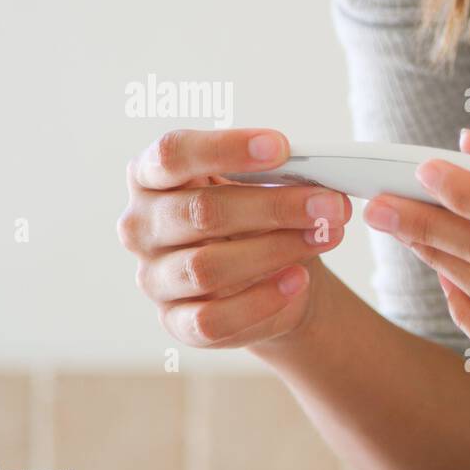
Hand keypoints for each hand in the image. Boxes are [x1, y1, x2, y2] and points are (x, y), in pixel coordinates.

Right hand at [117, 128, 350, 348]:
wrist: (275, 281)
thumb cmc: (258, 222)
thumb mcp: (264, 188)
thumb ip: (277, 177)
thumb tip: (316, 181)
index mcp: (151, 176)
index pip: (172, 153)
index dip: (226, 148)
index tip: (280, 147)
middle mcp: (141, 226)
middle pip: (200, 211)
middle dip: (274, 206)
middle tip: (328, 204)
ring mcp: (154, 277)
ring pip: (206, 266)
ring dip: (276, 250)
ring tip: (323, 237)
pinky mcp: (176, 322)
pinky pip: (213, 318)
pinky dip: (262, 300)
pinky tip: (298, 280)